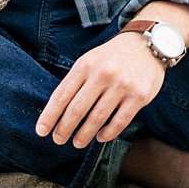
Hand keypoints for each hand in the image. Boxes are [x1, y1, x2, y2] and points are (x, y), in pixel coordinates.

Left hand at [36, 33, 164, 147]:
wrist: (146, 45)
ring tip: (77, 142)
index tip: (41, 131)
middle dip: (64, 128)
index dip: (49, 115)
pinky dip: (107, 133)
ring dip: (84, 135)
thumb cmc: (112, 57)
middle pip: (77, 109)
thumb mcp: (90, 60)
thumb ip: (75, 81)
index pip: (62, 95)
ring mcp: (122, 86)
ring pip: (97, 118)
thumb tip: (57, 111)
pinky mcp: (139, 96)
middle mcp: (102, 74)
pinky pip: (119, 121)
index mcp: (85, 65)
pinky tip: (100, 137)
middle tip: (58, 140)